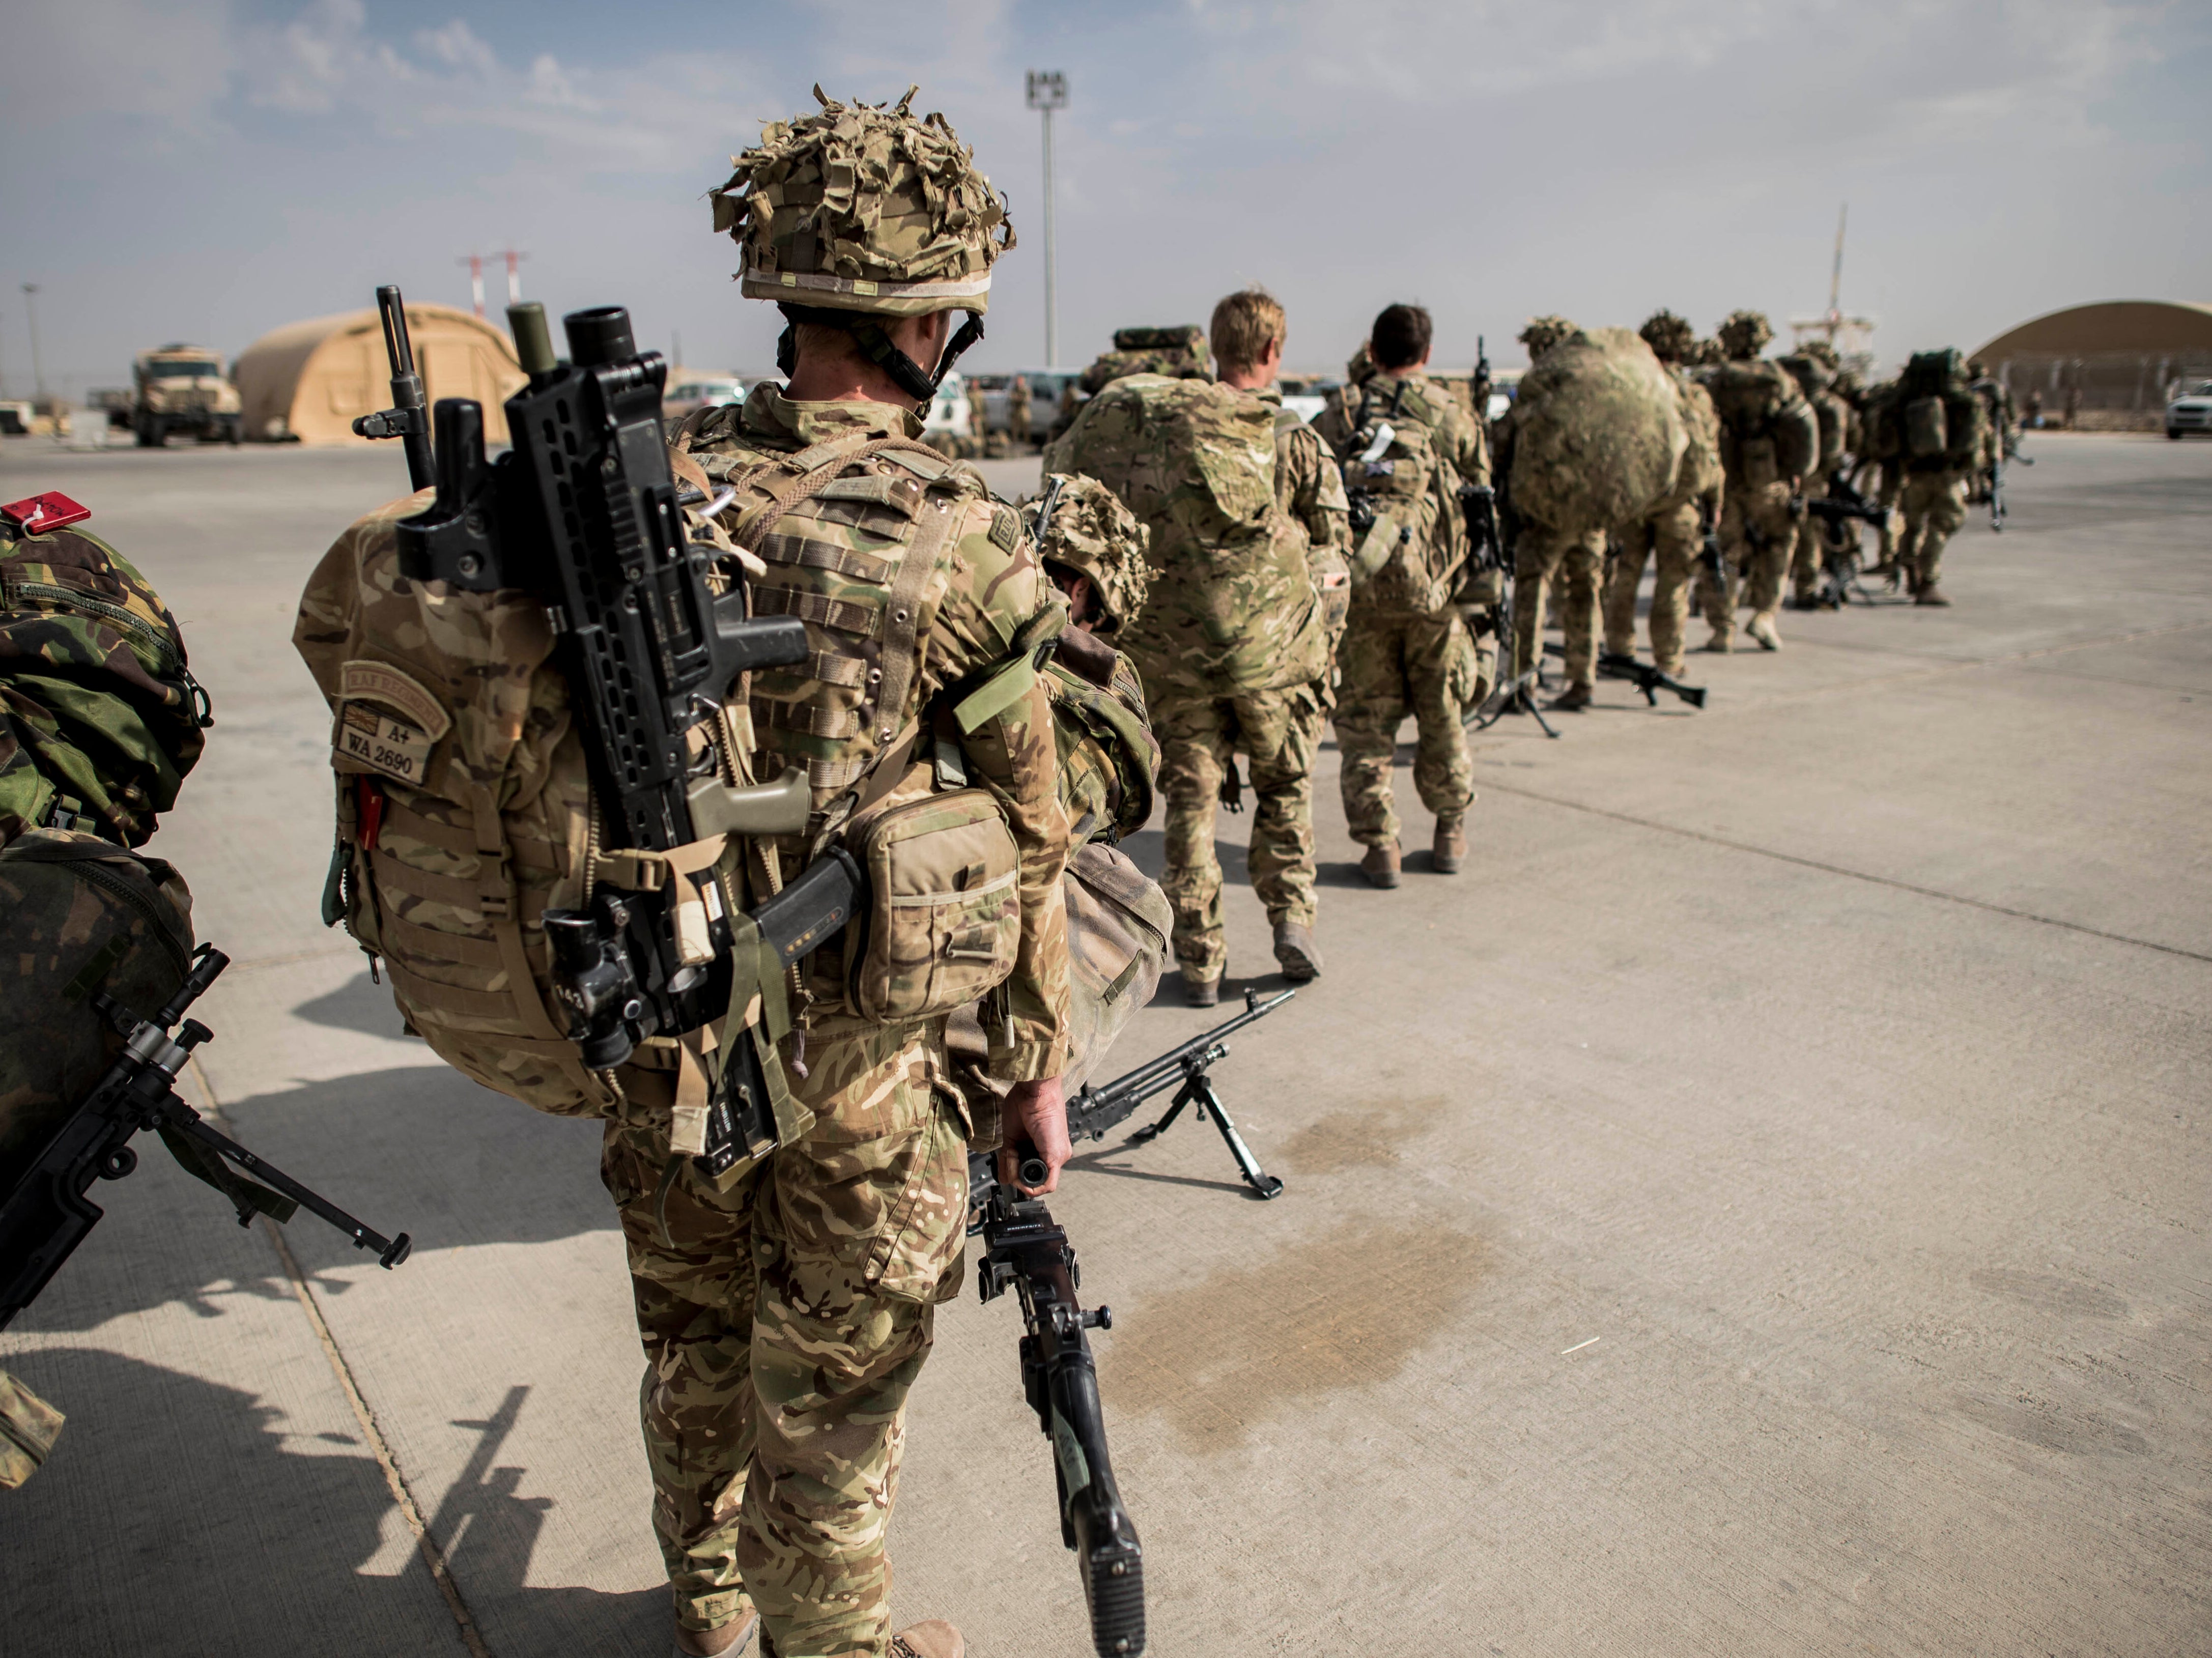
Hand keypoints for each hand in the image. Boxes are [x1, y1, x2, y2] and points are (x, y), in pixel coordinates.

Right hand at [999, 1075, 1069, 1194]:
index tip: (1007, 1167)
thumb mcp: (1012, 1138)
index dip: (1017, 1174)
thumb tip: (1004, 1180)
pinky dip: (1029, 1184)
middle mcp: (1054, 1153)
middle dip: (1017, 1175)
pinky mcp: (1056, 1156)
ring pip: (1038, 1183)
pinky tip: (1019, 1170)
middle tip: (1008, 1160)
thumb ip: (1009, 1160)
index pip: (1032, 1172)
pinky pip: (1046, 1184)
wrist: (1034, 1090)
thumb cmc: (1024, 1103)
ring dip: (1019, 1176)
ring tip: (1012, 1155)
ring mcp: (1058, 1156)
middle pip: (1034, 1179)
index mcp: (1044, 1147)